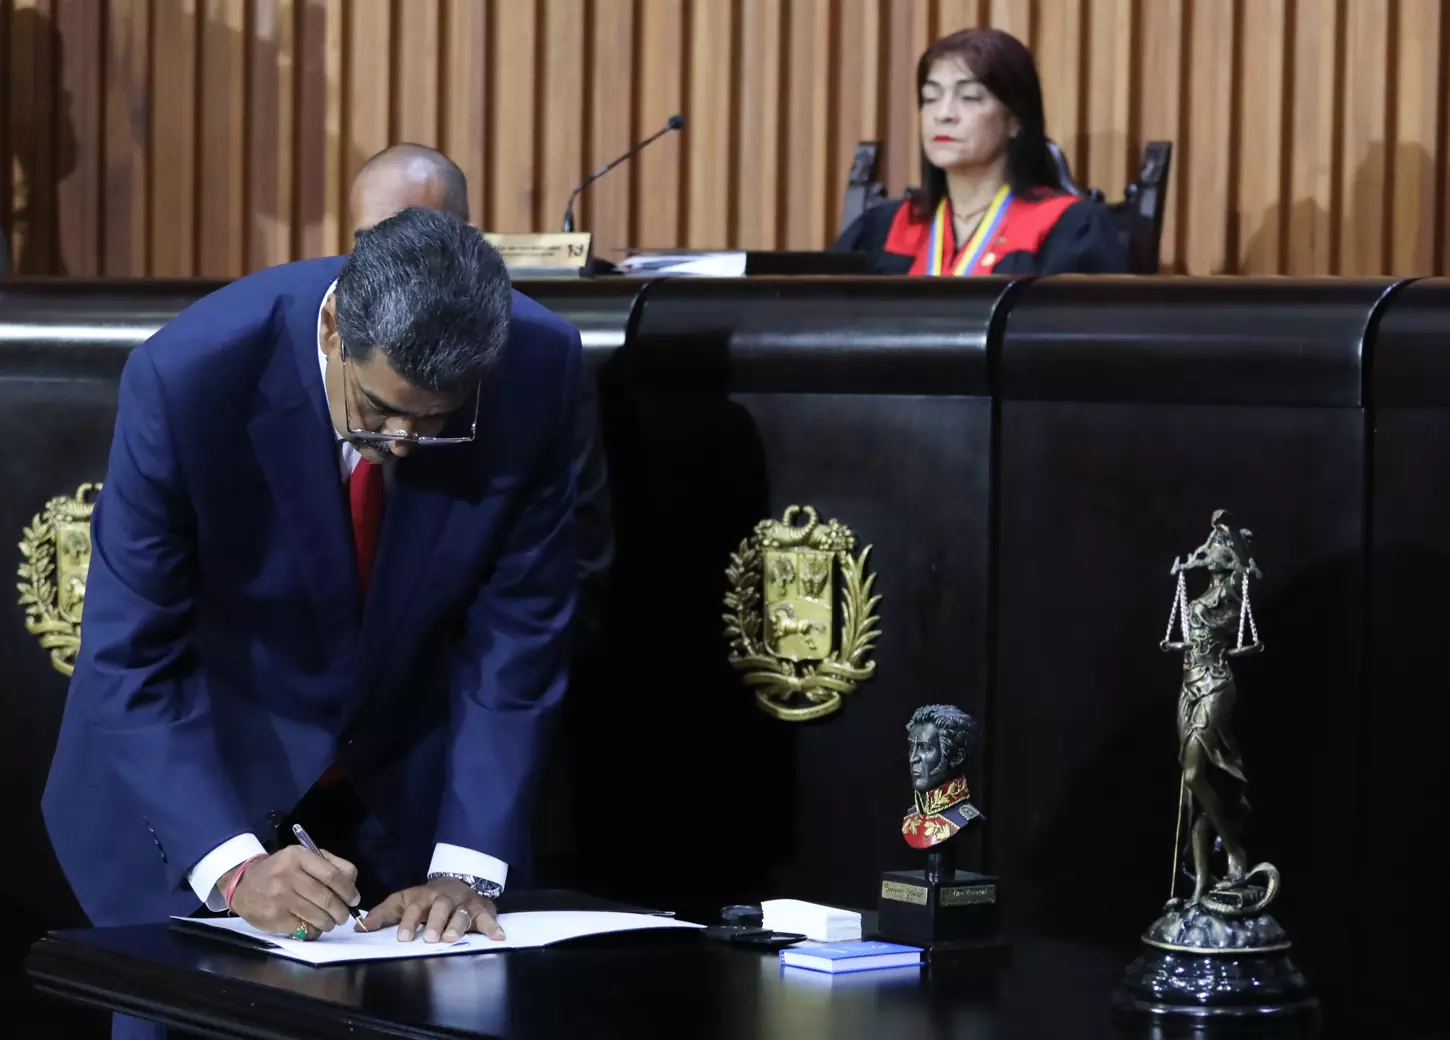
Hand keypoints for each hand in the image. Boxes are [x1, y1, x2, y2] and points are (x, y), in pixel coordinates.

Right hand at [224, 845, 359, 939]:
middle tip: (344, 916)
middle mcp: (289, 876)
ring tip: (331, 922)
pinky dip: (314, 931)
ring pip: (317, 915)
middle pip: (327, 898)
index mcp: (299, 857)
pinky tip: (315, 928)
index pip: (332, 875)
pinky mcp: (274, 918)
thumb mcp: (302, 857)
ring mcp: (280, 898)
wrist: (243, 884)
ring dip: (330, 923)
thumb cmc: (280, 870)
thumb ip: (329, 864)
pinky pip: (303, 928)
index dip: (348, 890)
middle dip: (342, 911)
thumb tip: (352, 883)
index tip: (355, 900)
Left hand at [358, 876, 504, 942]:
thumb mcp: (403, 901)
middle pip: (439, 908)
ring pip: (461, 913)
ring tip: (451, 939)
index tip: (402, 938)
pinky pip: (488, 918)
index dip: (408, 922)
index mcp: (423, 896)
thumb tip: (359, 928)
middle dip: (434, 922)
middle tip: (429, 938)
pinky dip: (493, 926)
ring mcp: (464, 903)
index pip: (414, 908)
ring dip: (457, 925)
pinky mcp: (481, 909)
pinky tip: (498, 937)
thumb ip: (383, 915)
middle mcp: (444, 899)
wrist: (457, 881)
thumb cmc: (425, 898)